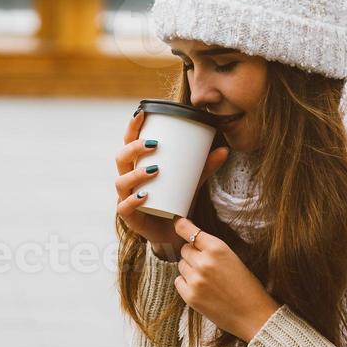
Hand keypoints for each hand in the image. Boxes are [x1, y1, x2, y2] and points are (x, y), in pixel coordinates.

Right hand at [115, 109, 229, 257]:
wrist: (173, 232)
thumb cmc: (176, 199)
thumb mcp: (192, 181)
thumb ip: (205, 167)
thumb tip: (224, 150)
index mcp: (137, 164)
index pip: (129, 142)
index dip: (132, 128)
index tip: (141, 113)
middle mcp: (128, 179)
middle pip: (121, 158)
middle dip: (134, 148)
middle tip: (154, 144)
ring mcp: (126, 198)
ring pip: (121, 181)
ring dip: (136, 173)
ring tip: (155, 169)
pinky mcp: (129, 217)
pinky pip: (124, 207)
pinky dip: (133, 200)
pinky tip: (144, 195)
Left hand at [172, 216, 280, 342]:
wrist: (253, 314)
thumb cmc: (246, 285)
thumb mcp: (233, 258)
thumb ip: (212, 249)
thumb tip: (192, 242)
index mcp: (217, 248)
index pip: (190, 231)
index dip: (182, 226)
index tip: (176, 222)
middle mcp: (204, 261)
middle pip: (184, 249)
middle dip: (192, 254)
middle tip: (207, 265)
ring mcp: (195, 279)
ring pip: (181, 265)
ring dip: (190, 269)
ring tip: (207, 280)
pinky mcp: (190, 296)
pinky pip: (178, 282)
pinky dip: (186, 284)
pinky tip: (201, 289)